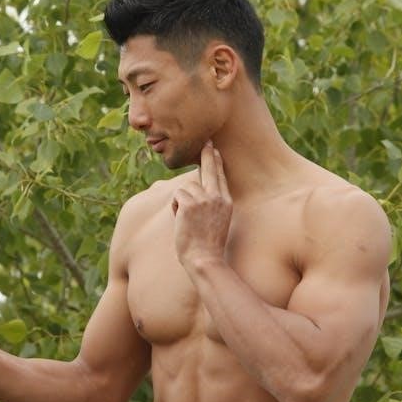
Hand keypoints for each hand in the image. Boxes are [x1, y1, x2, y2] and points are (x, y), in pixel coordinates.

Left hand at [171, 141, 232, 271]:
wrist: (205, 259)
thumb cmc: (208, 246)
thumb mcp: (217, 222)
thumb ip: (210, 205)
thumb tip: (194, 192)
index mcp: (226, 202)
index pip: (220, 177)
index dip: (217, 163)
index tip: (215, 151)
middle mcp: (217, 197)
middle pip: (210, 169)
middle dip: (207, 154)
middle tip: (207, 142)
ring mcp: (205, 199)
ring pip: (185, 188)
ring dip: (181, 202)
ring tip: (186, 221)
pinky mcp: (190, 203)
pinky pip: (177, 197)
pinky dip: (175, 208)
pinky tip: (181, 222)